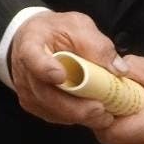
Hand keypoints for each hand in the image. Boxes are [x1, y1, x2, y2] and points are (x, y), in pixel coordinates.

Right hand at [9, 11, 122, 131]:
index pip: (33, 57)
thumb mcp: (79, 26)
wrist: (36, 39)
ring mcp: (27, 90)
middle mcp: (24, 70)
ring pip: (52, 109)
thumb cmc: (57, 31)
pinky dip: (74, 117)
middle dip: (74, 106)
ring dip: (78, 115)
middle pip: (45, 93)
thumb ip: (97, 45)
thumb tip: (119, 70)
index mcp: (31, 43)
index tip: (60, 75)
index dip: (45, 68)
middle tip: (100, 109)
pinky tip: (92, 114)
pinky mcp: (34, 104)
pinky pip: (54, 115)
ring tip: (103, 115)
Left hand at [93, 55, 143, 143]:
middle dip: (106, 114)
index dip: (98, 109)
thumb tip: (108, 68)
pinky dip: (131, 130)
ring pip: (120, 142)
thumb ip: (133, 68)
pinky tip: (141, 115)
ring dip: (119, 122)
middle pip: (110, 136)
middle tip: (112, 94)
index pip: (108, 128)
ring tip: (130, 103)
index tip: (98, 93)